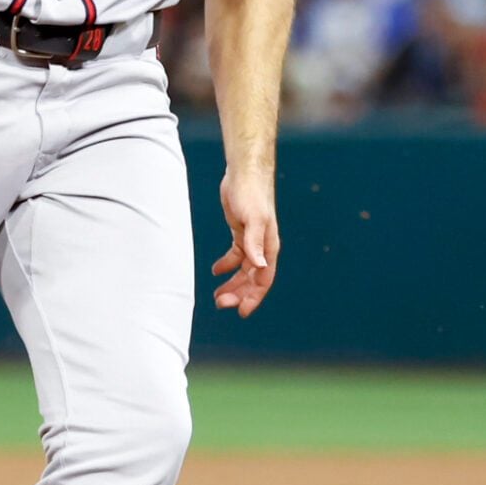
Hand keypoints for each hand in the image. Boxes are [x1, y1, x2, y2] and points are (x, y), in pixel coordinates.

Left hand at [212, 168, 278, 316]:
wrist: (244, 173)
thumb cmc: (252, 193)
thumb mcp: (252, 219)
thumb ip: (255, 243)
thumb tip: (260, 266)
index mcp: (269, 247)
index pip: (264, 279)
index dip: (254, 297)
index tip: (241, 311)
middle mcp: (262, 247)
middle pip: (253, 278)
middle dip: (239, 294)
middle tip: (221, 304)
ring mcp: (252, 240)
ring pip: (243, 270)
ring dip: (232, 284)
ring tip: (217, 296)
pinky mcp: (241, 232)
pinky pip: (235, 255)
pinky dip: (226, 265)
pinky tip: (216, 271)